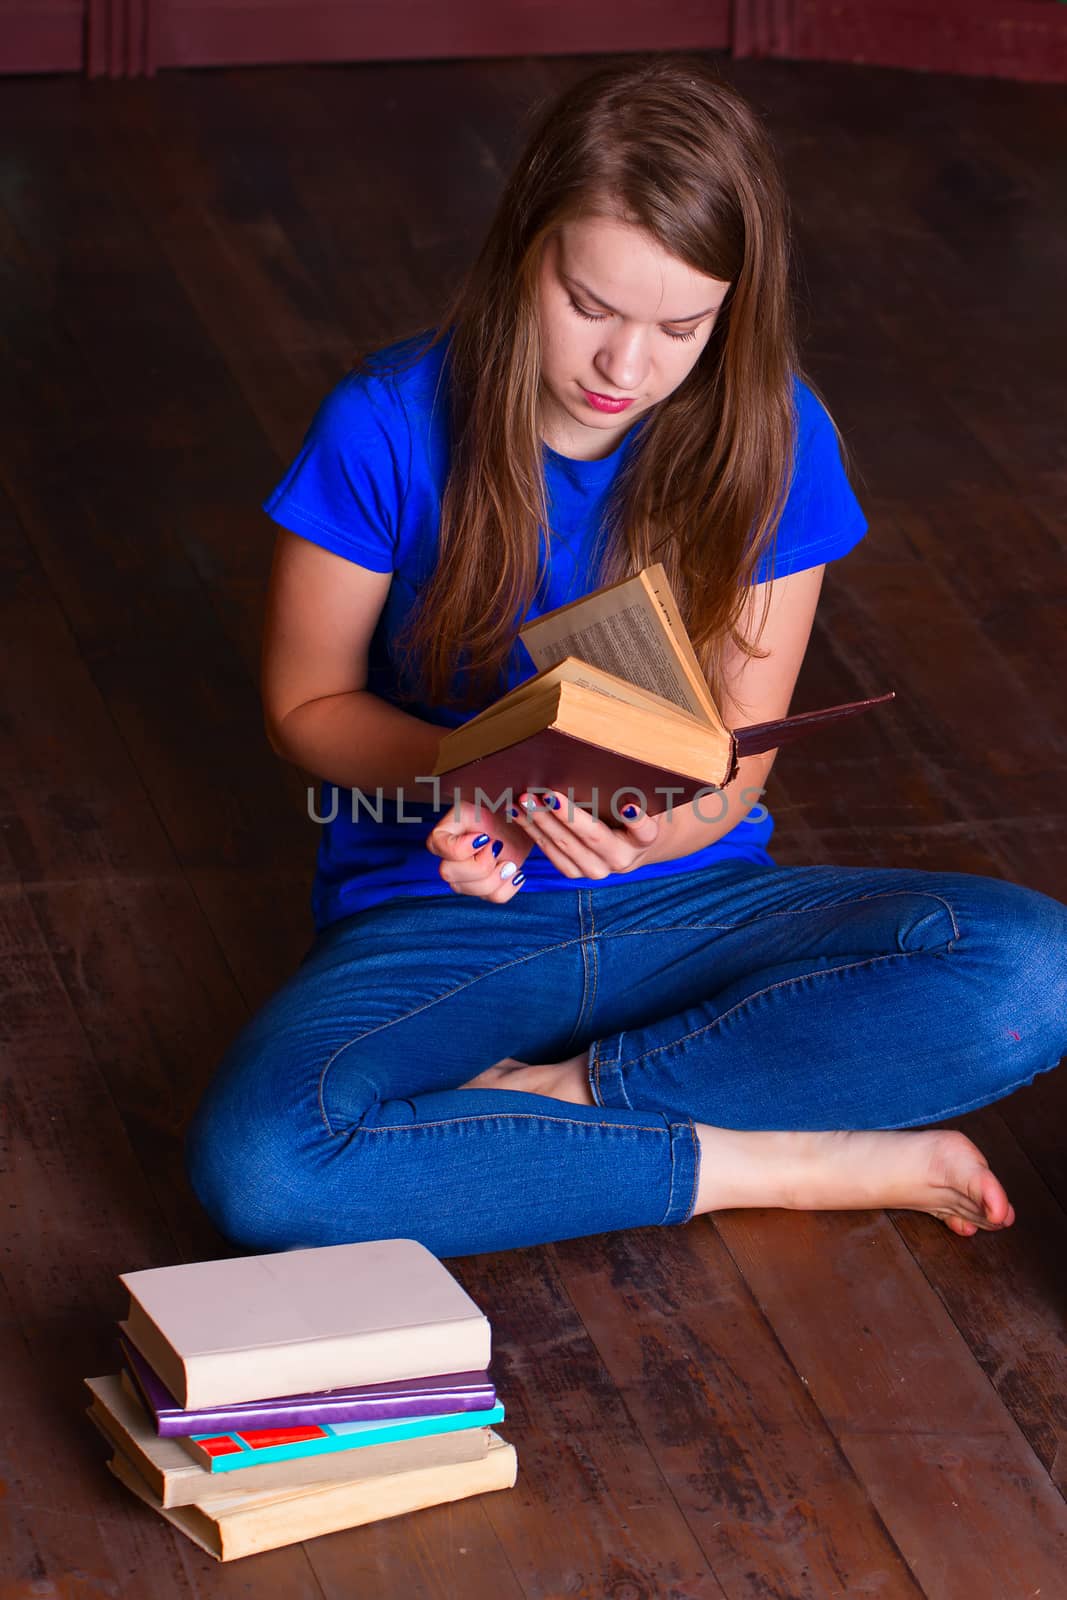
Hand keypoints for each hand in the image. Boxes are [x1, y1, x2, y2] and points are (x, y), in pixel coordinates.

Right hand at [426, 799, 532, 901]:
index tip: (483, 836)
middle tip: (498, 847)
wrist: (521, 819)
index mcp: (443, 834)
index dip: (463, 848)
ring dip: (498, 876)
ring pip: (474, 890)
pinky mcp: (485, 887)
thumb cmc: (502, 805)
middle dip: (481, 864)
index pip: (438, 848)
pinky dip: (510, 886)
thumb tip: (479, 834)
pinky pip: (494, 898)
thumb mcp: (483, 798)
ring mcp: (465, 877)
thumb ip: (473, 808)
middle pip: (450, 875)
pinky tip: (515, 872)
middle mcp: (448, 859)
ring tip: (509, 861)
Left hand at [508, 789, 659, 879]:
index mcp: (644, 840)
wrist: (630, 846)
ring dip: (541, 822)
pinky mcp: (576, 872)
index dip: (636, 821)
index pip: (644, 831)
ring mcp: (597, 870)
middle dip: (567, 815)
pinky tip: (519, 813)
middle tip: (547, 794)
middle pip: (593, 837)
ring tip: (525, 801)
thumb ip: (631, 790)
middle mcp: (622, 859)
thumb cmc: (632, 813)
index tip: (628, 806)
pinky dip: (532, 831)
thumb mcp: (642, 801)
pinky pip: (551, 853)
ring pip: (565, 846)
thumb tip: (606, 762)